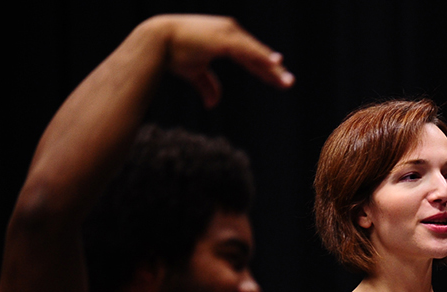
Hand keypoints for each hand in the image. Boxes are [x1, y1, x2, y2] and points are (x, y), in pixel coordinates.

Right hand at [149, 15, 294, 107]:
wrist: (156, 42)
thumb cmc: (173, 54)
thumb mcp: (195, 72)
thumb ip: (207, 85)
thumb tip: (213, 104)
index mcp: (226, 39)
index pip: (250, 57)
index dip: (264, 70)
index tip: (279, 81)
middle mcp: (230, 33)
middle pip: (257, 55)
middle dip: (273, 71)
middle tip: (289, 84)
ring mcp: (228, 33)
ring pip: (255, 54)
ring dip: (271, 68)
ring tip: (286, 81)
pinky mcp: (224, 38)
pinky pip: (248, 50)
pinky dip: (261, 57)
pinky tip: (275, 64)